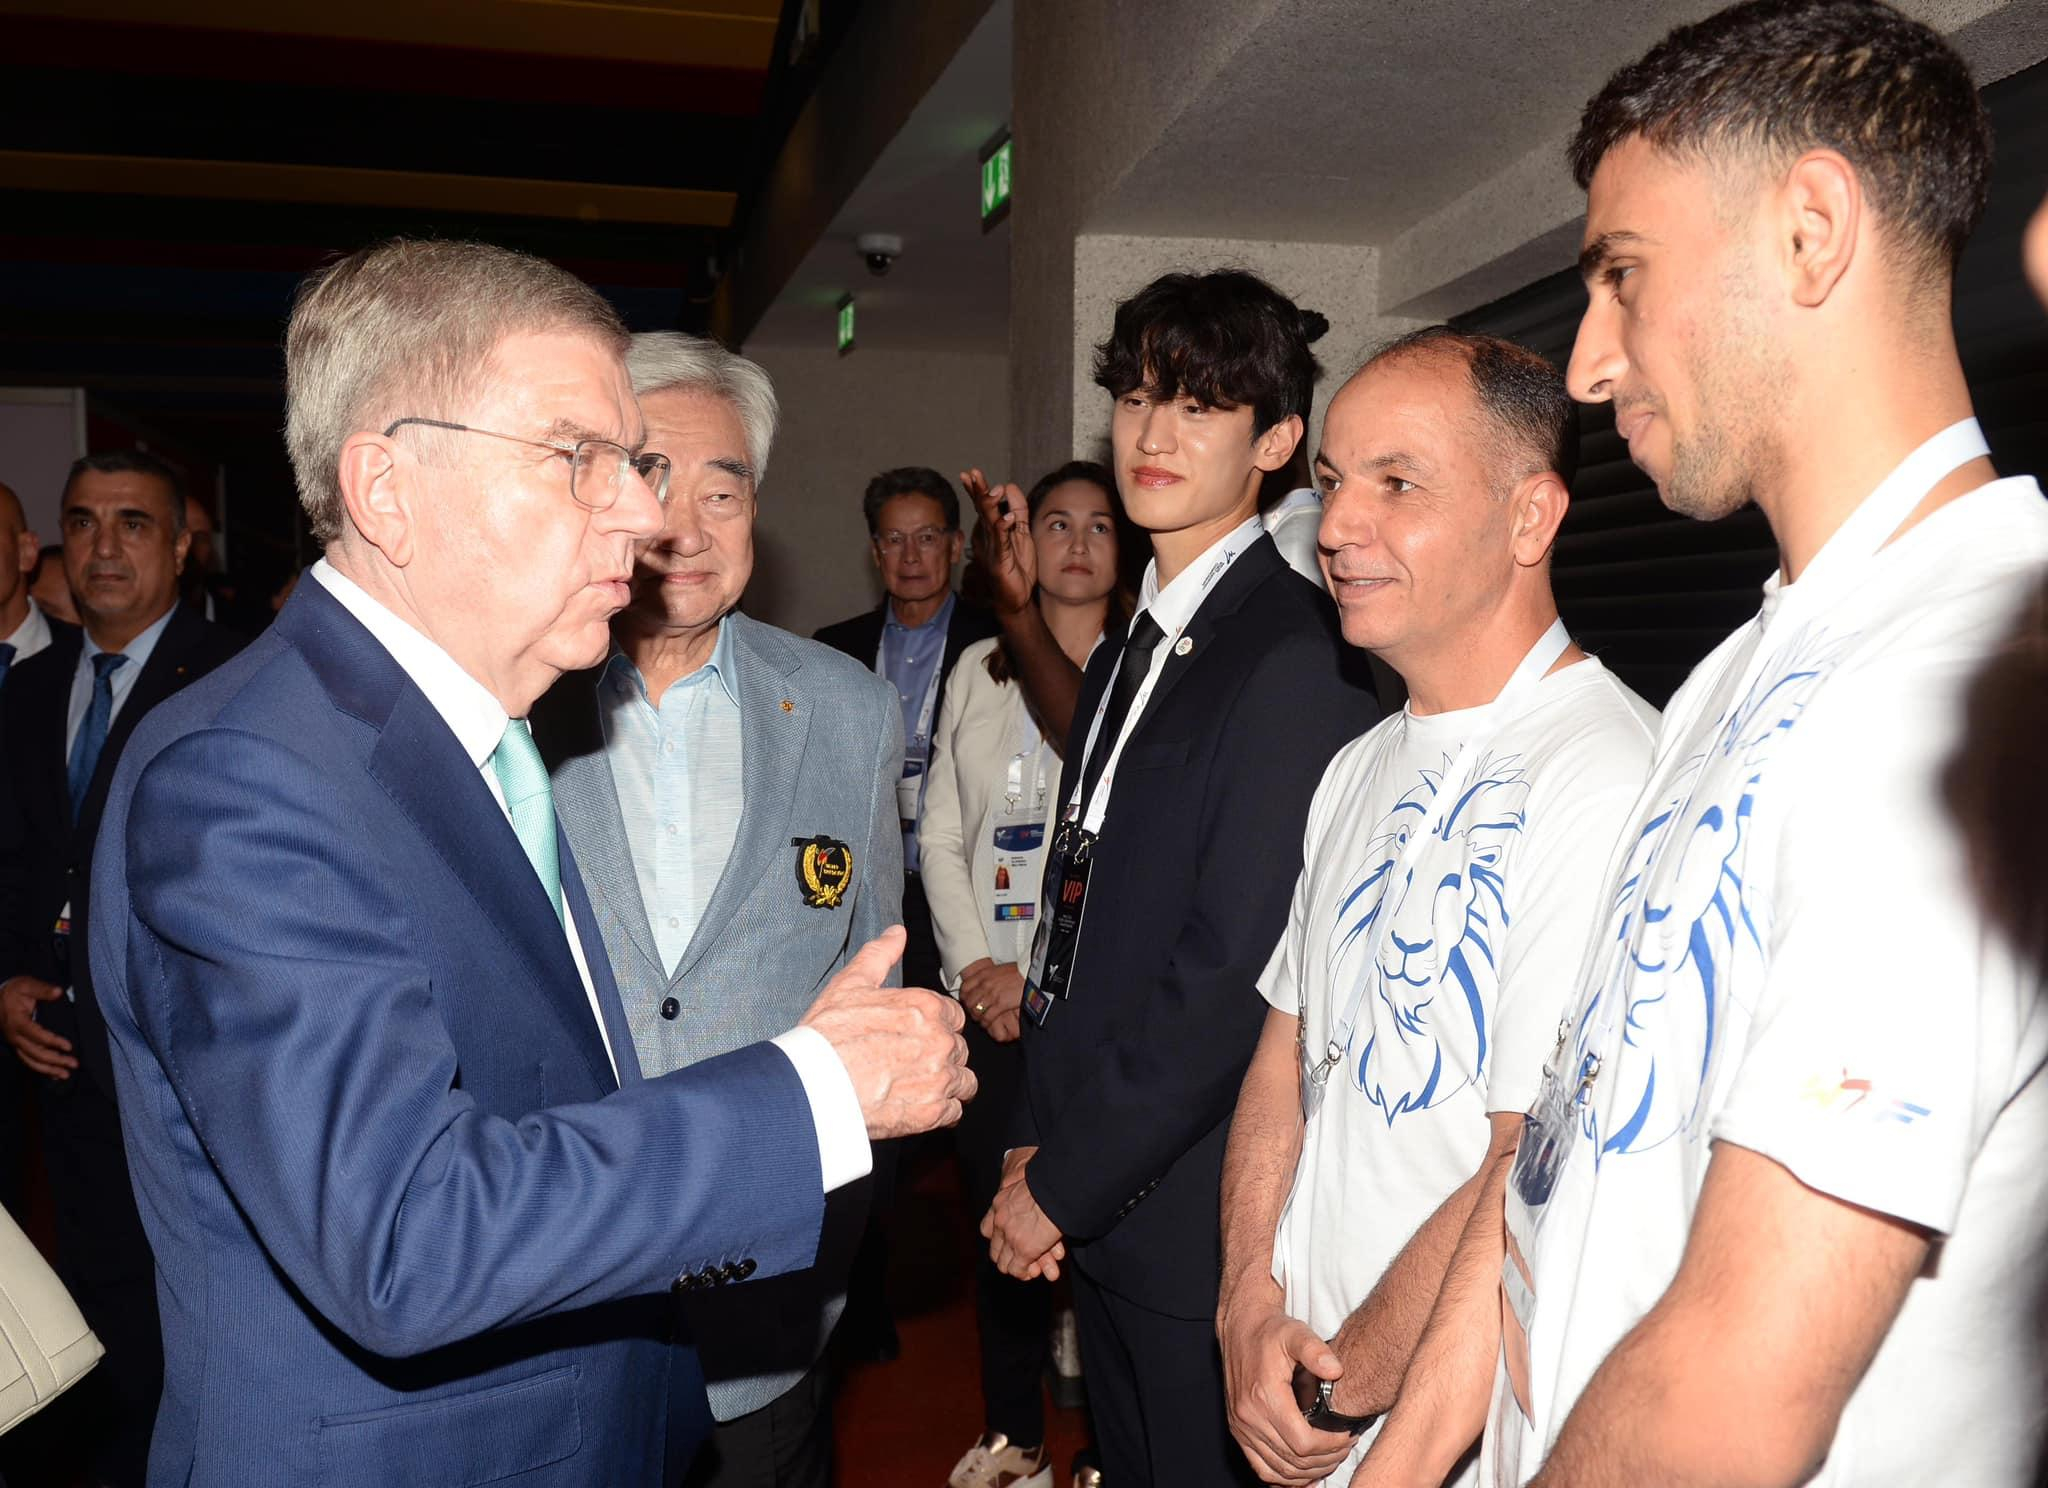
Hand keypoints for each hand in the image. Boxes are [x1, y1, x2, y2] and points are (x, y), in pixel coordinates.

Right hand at [1, 977, 73, 1078]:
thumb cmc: (13, 991)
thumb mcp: (26, 985)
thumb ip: (43, 989)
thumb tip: (59, 992)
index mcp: (17, 1022)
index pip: (36, 1035)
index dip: (53, 1042)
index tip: (69, 1046)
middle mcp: (15, 1036)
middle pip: (35, 1053)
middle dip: (55, 1060)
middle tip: (74, 1064)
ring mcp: (15, 1043)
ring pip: (31, 1061)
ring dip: (49, 1069)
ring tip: (65, 1074)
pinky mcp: (18, 1046)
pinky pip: (29, 1061)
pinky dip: (41, 1069)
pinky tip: (54, 1074)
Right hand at [800, 927, 975, 1138]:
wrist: (813, 1083)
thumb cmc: (827, 1035)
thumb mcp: (850, 983)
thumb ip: (880, 955)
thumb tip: (897, 933)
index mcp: (925, 1007)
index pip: (953, 1017)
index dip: (937, 1027)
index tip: (918, 1036)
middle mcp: (939, 1041)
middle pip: (959, 1049)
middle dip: (941, 1056)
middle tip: (912, 1064)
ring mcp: (938, 1078)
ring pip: (963, 1082)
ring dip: (947, 1085)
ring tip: (919, 1088)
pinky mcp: (931, 1113)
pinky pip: (953, 1112)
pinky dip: (941, 1112)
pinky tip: (919, 1107)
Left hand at [959, 959, 1026, 1042]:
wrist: (1032, 972)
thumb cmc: (1019, 972)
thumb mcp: (999, 970)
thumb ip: (989, 977)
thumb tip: (984, 984)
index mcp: (984, 974)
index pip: (965, 987)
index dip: (964, 997)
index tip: (967, 1001)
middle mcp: (985, 984)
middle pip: (969, 1001)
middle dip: (970, 1009)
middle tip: (974, 1014)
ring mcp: (992, 994)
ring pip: (977, 1011)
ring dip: (978, 1018)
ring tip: (981, 1020)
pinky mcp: (1001, 1003)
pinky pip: (987, 1017)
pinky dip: (986, 1022)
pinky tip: (988, 1023)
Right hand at [962, 468, 1035, 615]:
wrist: (1018, 597)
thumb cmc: (1018, 566)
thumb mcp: (1022, 532)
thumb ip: (1019, 509)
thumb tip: (1009, 486)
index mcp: (992, 529)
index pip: (983, 505)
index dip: (977, 489)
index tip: (970, 473)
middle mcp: (988, 536)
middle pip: (982, 510)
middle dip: (978, 491)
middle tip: (972, 474)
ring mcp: (992, 548)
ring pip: (989, 522)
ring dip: (990, 506)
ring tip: (994, 490)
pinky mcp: (1000, 560)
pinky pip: (1001, 541)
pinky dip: (1004, 529)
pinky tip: (1008, 518)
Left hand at [980, 1146, 1065, 1280]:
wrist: (1061, 1188)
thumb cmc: (1052, 1182)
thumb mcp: (1029, 1185)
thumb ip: (1023, 1197)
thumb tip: (1026, 1195)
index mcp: (1000, 1202)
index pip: (987, 1229)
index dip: (999, 1239)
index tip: (1010, 1242)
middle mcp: (1000, 1221)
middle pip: (994, 1250)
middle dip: (1007, 1257)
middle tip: (1021, 1261)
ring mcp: (1010, 1237)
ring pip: (1003, 1264)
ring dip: (1017, 1268)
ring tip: (1029, 1269)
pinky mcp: (1024, 1250)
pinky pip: (1017, 1270)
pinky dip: (1025, 1273)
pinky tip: (1035, 1271)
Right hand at [1219, 1276, 1356, 1485]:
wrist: (1241, 1328)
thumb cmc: (1271, 1331)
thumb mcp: (1296, 1333)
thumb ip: (1317, 1351)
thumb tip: (1337, 1370)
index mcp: (1264, 1397)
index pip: (1303, 1443)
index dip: (1330, 1446)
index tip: (1347, 1436)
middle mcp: (1249, 1417)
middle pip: (1293, 1461)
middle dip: (1325, 1460)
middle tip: (1345, 1447)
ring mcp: (1241, 1427)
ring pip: (1278, 1470)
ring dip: (1308, 1472)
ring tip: (1331, 1459)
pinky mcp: (1238, 1430)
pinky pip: (1261, 1468)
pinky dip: (1284, 1478)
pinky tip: (1305, 1474)